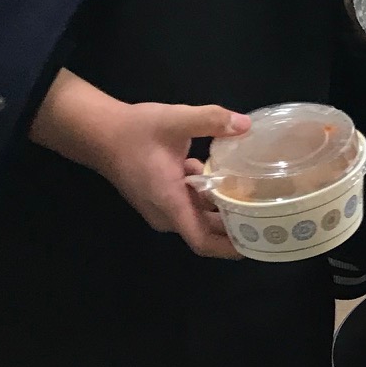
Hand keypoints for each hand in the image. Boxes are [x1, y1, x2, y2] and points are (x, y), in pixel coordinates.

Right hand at [94, 101, 249, 259]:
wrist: (98, 133)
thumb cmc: (134, 130)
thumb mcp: (175, 119)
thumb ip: (211, 121)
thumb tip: (245, 125)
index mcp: (170, 203)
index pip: (202, 241)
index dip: (230, 247)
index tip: (257, 241)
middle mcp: (165, 213)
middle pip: (205, 230)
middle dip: (234, 225)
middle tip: (267, 214)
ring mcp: (161, 208)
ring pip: (198, 216)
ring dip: (221, 207)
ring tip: (254, 194)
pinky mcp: (159, 197)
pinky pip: (188, 204)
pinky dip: (206, 195)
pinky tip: (221, 174)